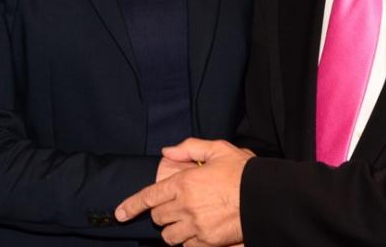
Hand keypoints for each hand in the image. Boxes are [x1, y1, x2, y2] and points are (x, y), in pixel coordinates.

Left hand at [116, 138, 252, 245]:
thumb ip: (189, 147)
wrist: (266, 197)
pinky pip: (186, 246)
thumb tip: (166, 151)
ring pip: (169, 236)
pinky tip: (198, 230)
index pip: (148, 197)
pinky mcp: (207, 241)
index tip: (119, 214)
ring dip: (172, 229)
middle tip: (175, 205)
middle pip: (158, 217)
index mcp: (184, 182)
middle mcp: (185, 206)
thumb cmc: (242, 171)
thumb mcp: (218, 149)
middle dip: (162, 212)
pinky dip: (188, 240)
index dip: (131, 206)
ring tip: (184, 221)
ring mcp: (196, 226)